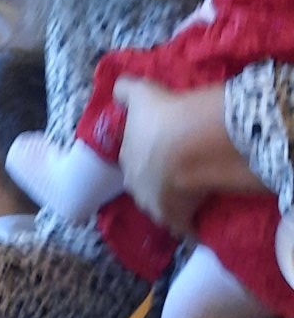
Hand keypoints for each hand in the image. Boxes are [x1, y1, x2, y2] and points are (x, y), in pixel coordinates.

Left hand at [114, 77, 260, 232]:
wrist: (190, 143)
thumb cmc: (165, 116)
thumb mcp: (143, 94)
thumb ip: (126, 90)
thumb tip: (116, 89)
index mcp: (127, 157)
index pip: (134, 159)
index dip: (149, 155)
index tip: (163, 152)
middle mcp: (135, 185)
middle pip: (145, 186)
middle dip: (157, 183)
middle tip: (178, 174)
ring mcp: (155, 206)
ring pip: (162, 209)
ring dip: (173, 205)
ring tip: (191, 198)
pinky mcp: (178, 220)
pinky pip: (185, 228)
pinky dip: (191, 227)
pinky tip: (200, 224)